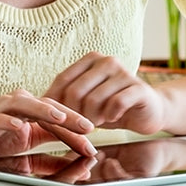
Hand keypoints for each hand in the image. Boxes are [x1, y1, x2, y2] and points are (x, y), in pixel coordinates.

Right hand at [0, 88, 95, 162]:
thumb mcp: (22, 151)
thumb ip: (46, 156)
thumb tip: (73, 166)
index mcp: (28, 113)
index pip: (57, 117)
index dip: (75, 128)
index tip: (93, 142)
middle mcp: (16, 106)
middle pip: (47, 107)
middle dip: (69, 117)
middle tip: (89, 127)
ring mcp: (0, 110)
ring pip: (26, 105)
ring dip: (44, 110)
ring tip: (61, 117)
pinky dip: (10, 121)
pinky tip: (21, 127)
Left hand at [44, 52, 168, 134]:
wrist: (149, 110)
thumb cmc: (112, 105)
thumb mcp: (87, 99)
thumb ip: (67, 97)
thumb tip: (36, 103)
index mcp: (91, 60)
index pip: (63, 79)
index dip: (56, 101)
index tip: (55, 118)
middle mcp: (106, 61)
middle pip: (76, 90)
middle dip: (74, 113)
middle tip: (79, 125)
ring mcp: (123, 73)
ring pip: (94, 99)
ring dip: (92, 118)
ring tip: (96, 123)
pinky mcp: (138, 88)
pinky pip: (116, 103)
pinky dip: (110, 116)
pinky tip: (111, 119)